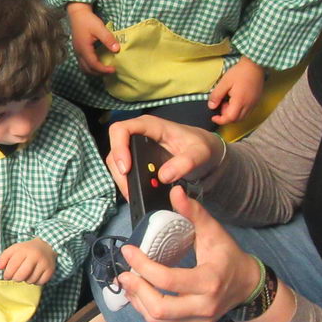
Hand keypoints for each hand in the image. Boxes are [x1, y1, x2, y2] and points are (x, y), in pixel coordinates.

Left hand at [0, 238, 55, 284]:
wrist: (46, 246)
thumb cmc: (27, 250)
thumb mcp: (13, 249)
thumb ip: (3, 257)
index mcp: (24, 250)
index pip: (12, 267)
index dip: (7, 274)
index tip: (6, 276)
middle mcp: (35, 256)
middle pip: (21, 276)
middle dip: (16, 279)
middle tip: (15, 277)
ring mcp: (44, 263)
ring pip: (30, 280)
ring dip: (26, 280)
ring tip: (26, 274)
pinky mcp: (50, 270)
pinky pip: (39, 283)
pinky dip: (35, 282)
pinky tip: (34, 275)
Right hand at [67, 3, 117, 75]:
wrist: (77, 13)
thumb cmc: (88, 20)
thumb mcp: (99, 28)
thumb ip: (108, 39)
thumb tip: (117, 49)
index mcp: (84, 49)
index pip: (94, 64)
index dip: (103, 69)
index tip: (113, 69)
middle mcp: (79, 53)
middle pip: (88, 69)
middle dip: (99, 73)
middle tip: (110, 71)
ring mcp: (77, 52)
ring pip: (84, 68)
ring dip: (94, 71)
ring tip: (104, 69)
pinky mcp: (78, 49)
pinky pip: (83, 63)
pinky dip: (90, 67)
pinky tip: (98, 63)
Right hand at [107, 115, 223, 198]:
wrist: (207, 154)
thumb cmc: (202, 147)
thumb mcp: (201, 153)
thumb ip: (186, 162)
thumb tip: (164, 176)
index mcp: (151, 126)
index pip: (121, 129)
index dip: (118, 148)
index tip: (126, 169)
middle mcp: (138, 134)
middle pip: (114, 150)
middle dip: (119, 172)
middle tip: (132, 191)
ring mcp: (136, 148)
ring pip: (116, 163)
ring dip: (122, 181)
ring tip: (135, 195)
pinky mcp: (137, 161)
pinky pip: (124, 172)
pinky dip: (127, 184)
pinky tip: (136, 193)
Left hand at [116, 186, 259, 321]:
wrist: (248, 285)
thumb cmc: (228, 256)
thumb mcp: (214, 232)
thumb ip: (193, 212)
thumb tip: (175, 191)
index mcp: (209, 282)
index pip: (167, 280)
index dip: (142, 266)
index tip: (128, 251)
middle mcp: (205, 306)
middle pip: (159, 308)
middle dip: (137, 289)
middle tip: (125, 272)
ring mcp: (200, 321)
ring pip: (158, 319)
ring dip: (138, 300)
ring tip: (130, 281)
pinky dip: (147, 309)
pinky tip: (141, 293)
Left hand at [207, 57, 264, 124]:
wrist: (255, 64)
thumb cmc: (239, 72)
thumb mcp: (224, 82)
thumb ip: (217, 95)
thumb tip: (211, 106)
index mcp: (240, 101)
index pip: (230, 118)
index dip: (220, 120)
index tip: (213, 117)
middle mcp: (249, 105)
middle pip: (237, 120)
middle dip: (227, 116)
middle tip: (222, 104)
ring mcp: (254, 103)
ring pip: (243, 116)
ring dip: (233, 114)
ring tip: (228, 101)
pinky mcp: (257, 100)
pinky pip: (247, 111)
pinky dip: (239, 110)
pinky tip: (236, 100)